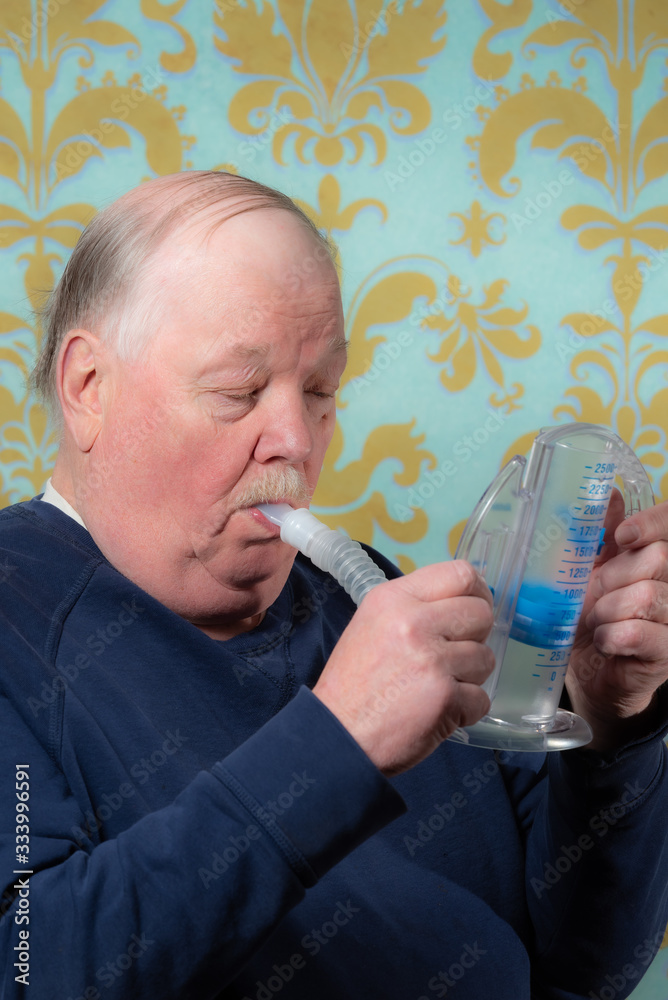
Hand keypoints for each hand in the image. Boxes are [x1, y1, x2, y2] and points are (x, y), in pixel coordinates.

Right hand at [312, 561, 494, 776]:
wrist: (337, 736)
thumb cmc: (353, 685)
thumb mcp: (371, 624)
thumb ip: (414, 608)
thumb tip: (461, 602)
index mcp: (394, 599)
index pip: (460, 573)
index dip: (477, 592)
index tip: (475, 608)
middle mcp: (414, 623)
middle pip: (481, 613)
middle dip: (475, 638)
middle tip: (452, 656)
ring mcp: (432, 660)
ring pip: (486, 657)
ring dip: (469, 677)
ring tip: (436, 687)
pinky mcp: (446, 697)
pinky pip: (482, 697)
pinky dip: (465, 710)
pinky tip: (437, 712)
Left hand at [566, 495, 667, 750]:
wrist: (591, 670)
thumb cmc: (594, 614)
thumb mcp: (591, 569)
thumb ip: (601, 534)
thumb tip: (609, 492)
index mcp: (657, 559)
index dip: (653, 523)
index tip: (622, 536)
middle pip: (658, 558)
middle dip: (613, 575)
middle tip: (594, 595)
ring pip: (648, 595)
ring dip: (607, 609)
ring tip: (595, 622)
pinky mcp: (667, 655)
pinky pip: (638, 633)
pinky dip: (610, 636)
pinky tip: (603, 642)